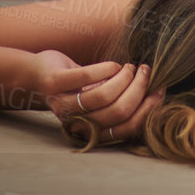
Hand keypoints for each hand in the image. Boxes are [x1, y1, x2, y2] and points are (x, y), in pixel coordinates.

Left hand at [32, 50, 163, 146]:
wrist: (35, 74)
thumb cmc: (74, 86)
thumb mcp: (97, 98)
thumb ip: (117, 100)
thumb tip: (153, 90)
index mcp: (90, 131)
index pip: (125, 129)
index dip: (147, 110)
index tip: (159, 90)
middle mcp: (76, 124)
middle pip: (117, 112)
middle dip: (138, 89)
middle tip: (146, 71)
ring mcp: (63, 105)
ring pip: (102, 97)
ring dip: (124, 78)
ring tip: (131, 66)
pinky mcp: (54, 84)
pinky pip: (85, 77)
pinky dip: (106, 68)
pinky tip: (114, 63)